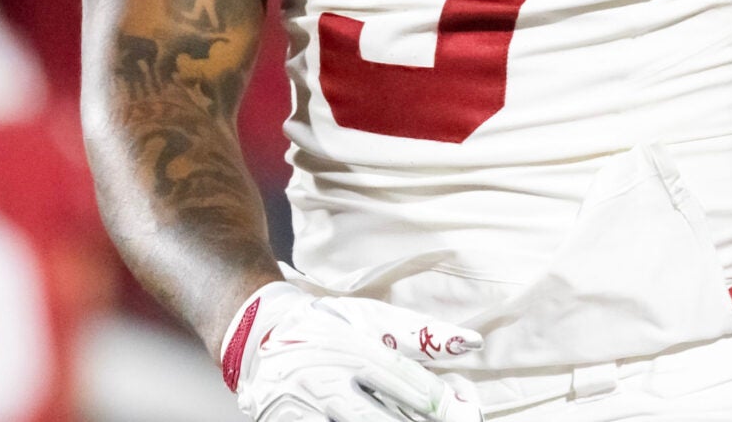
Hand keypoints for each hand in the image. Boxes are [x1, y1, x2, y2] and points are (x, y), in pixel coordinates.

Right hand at [223, 282, 481, 421]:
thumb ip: (422, 335)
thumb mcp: (374, 319)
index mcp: (349, 349)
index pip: (401, 383)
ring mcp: (298, 408)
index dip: (435, 402)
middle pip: (373, 419)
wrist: (259, 333)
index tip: (463, 410)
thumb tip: (472, 343)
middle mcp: (323, 380)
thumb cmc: (327, 325)